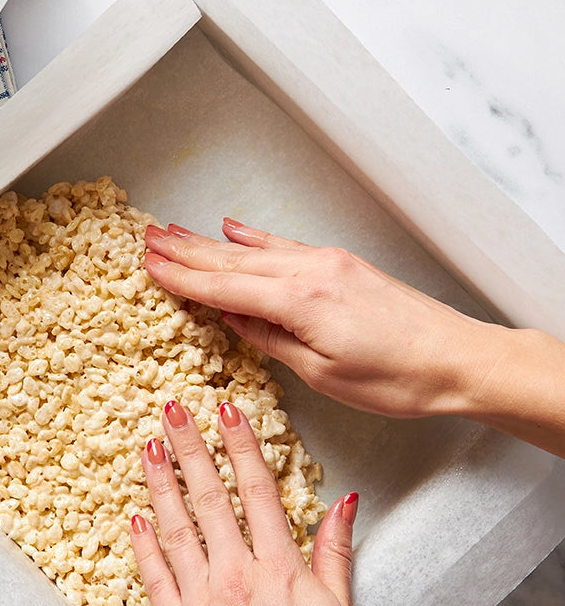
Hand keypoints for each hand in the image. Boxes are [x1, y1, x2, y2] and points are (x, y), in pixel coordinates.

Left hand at [130, 399, 380, 605]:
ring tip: (149, 447)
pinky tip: (136, 516)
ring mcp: (202, 603)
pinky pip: (154, 578)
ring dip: (161, 482)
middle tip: (172, 409)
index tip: (225, 410)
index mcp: (280, 569)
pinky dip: (144, 544)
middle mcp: (237, 577)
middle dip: (190, 446)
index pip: (256, 488)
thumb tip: (345, 503)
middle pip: (210, 496)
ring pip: (176, 527)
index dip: (239, 443)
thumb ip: (335, 552)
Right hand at [144, 219, 504, 419]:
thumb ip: (269, 339)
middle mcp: (309, 271)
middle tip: (147, 238)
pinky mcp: (340, 264)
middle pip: (231, 258)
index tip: (149, 266)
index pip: (224, 286)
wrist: (458, 358)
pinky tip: (233, 227)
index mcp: (298, 301)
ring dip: (210, 241)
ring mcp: (326, 262)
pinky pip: (284, 244)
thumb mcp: (322, 373)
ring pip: (253, 249)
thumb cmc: (396, 378)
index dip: (182, 277)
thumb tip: (231, 317)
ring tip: (175, 232)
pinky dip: (254, 236)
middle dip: (185, 249)